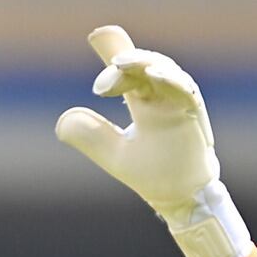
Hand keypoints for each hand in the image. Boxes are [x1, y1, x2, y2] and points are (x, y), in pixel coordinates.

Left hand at [55, 27, 250, 256]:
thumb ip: (90, 135)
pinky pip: (184, 89)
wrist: (181, 198)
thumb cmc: (153, 173)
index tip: (98, 90)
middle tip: (112, 64)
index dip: (113, 72)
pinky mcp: (193, 114)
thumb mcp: (113, 153)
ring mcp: (178, 102)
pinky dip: (170, 79)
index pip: (127, 73)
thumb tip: (63, 121)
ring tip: (123, 63)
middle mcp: (161, 96)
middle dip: (126, 58)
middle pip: (145, 64)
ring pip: (163, 70)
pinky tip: (153, 74)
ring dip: (143, 62)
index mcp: (144, 100)